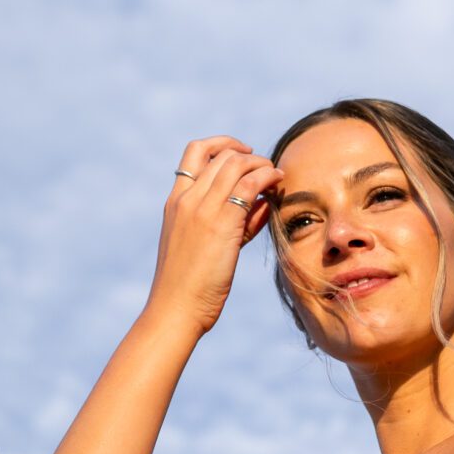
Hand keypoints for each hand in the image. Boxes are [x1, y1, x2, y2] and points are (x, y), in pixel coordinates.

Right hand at [147, 136, 283, 338]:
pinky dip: (268, 177)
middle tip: (267, 170)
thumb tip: (262, 202)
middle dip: (249, 155)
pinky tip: (278, 184)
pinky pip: (249, 184)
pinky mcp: (221, 222)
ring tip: (276, 177)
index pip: (195, 152)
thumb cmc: (189, 285)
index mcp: (175, 201)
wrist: (175, 309)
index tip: (243, 154)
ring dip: (262, 164)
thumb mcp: (204, 246)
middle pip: (222, 155)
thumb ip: (232, 221)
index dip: (223, 145)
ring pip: (236, 163)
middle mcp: (186, 199)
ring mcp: (202, 208)